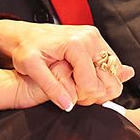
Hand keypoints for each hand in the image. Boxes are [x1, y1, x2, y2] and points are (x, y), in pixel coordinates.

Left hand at [0, 20, 130, 110]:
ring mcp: (96, 39)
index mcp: (76, 44)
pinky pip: (111, 67)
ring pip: (114, 74)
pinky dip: (102, 79)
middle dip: (94, 92)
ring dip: (100, 87)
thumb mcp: (31, 68)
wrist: (25, 34)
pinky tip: (85, 80)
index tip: (68, 97)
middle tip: (75, 93)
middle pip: (110, 79)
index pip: (93, 83)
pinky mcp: (97, 42)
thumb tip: (68, 105)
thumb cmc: (26, 48)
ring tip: (79, 87)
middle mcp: (90, 38)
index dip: (82, 96)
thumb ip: (50, 87)